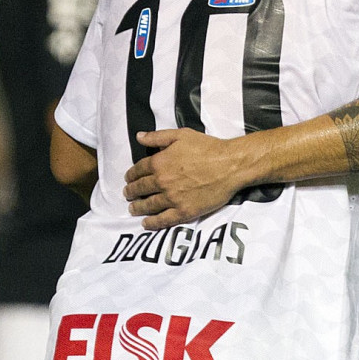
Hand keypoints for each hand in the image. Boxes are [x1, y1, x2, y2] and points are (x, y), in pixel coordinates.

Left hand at [123, 128, 242, 229]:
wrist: (230, 165)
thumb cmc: (208, 148)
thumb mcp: (182, 135)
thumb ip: (158, 137)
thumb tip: (139, 137)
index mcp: (159, 162)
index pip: (138, 170)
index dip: (131, 175)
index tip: (129, 178)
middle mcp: (162, 181)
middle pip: (140, 188)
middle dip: (131, 191)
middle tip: (128, 194)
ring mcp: (172, 198)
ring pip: (148, 205)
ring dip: (138, 207)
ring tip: (133, 209)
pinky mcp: (184, 211)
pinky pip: (163, 220)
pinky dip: (152, 223)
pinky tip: (146, 223)